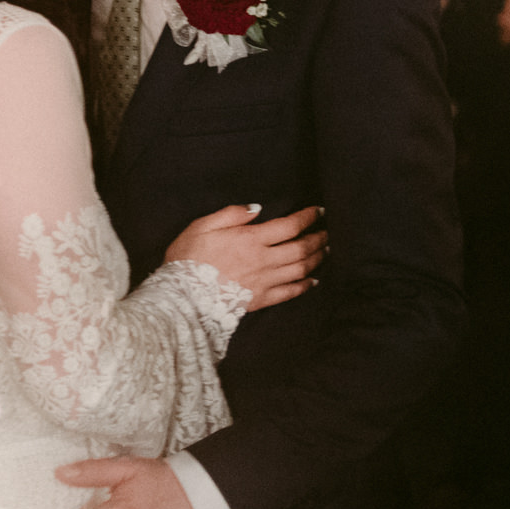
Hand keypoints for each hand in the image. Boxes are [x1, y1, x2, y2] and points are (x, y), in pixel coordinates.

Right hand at [166, 204, 325, 309]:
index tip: (319, 211)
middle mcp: (263, 260)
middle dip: (319, 237)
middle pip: (301, 247)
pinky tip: (313, 280)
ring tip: (325, 251)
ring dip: (317, 258)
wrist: (182, 297)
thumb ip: (231, 214)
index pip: (290, 225)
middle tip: (328, 231)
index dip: (308, 217)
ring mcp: (264, 281)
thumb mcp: (202, 226)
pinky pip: (290, 292)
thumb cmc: (188, 258)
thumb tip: (257, 208)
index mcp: (250, 238)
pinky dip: (305, 286)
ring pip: (301, 269)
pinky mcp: (261, 299)